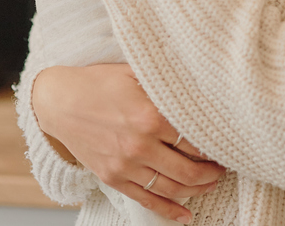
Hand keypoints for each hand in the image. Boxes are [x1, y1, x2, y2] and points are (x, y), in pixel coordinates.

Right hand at [33, 63, 225, 223]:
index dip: (215, 145)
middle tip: (223, 166)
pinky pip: (147, 200)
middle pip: (190, 170)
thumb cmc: (97, 83)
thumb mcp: (134, 73)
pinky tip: (186, 215)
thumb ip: (165, 83)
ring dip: (198, 190)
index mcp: (150, 115)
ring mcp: (126, 165)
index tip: (226, 144)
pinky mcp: (114, 178)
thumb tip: (197, 87)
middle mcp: (140, 144)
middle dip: (212, 172)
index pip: (195, 140)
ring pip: (173, 188)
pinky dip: (170, 211)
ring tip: (211, 184)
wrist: (58, 101)